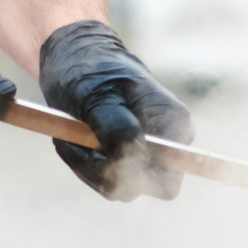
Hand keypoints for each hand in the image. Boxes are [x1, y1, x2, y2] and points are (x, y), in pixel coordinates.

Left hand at [40, 20, 194, 199]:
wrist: (77, 59)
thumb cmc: (89, 70)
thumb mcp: (96, 94)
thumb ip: (116, 127)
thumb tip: (132, 157)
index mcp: (173, 122)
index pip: (168, 181)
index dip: (134, 177)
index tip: (101, 151)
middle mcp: (167, 144)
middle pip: (141, 187)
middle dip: (103, 171)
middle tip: (79, 138)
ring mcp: (148, 155)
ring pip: (118, 188)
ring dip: (87, 165)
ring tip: (75, 130)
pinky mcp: (128, 160)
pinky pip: (105, 181)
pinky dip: (84, 164)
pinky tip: (75, 137)